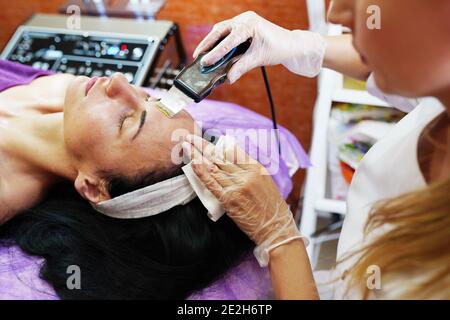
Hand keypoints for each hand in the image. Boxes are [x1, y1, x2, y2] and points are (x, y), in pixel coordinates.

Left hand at [182, 134, 304, 265]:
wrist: (275, 226)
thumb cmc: (271, 205)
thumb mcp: (264, 180)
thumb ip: (249, 168)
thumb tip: (231, 156)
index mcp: (256, 167)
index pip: (232, 150)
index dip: (217, 142)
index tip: (206, 136)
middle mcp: (246, 174)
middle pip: (220, 155)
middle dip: (203, 144)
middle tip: (189, 136)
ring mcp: (237, 186)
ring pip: (213, 167)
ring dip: (197, 155)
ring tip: (185, 146)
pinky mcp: (229, 200)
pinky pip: (211, 183)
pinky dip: (201, 172)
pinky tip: (192, 163)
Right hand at [193, 11, 326, 82]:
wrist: (290, 44)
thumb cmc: (278, 49)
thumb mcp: (258, 59)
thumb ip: (242, 68)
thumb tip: (228, 78)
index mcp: (250, 24)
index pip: (229, 40)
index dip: (216, 52)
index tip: (205, 62)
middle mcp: (245, 19)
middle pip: (220, 30)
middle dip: (207, 43)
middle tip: (197, 56)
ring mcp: (243, 21)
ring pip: (221, 30)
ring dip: (211, 42)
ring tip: (201, 54)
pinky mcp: (242, 25)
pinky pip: (227, 32)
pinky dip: (219, 41)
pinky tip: (212, 51)